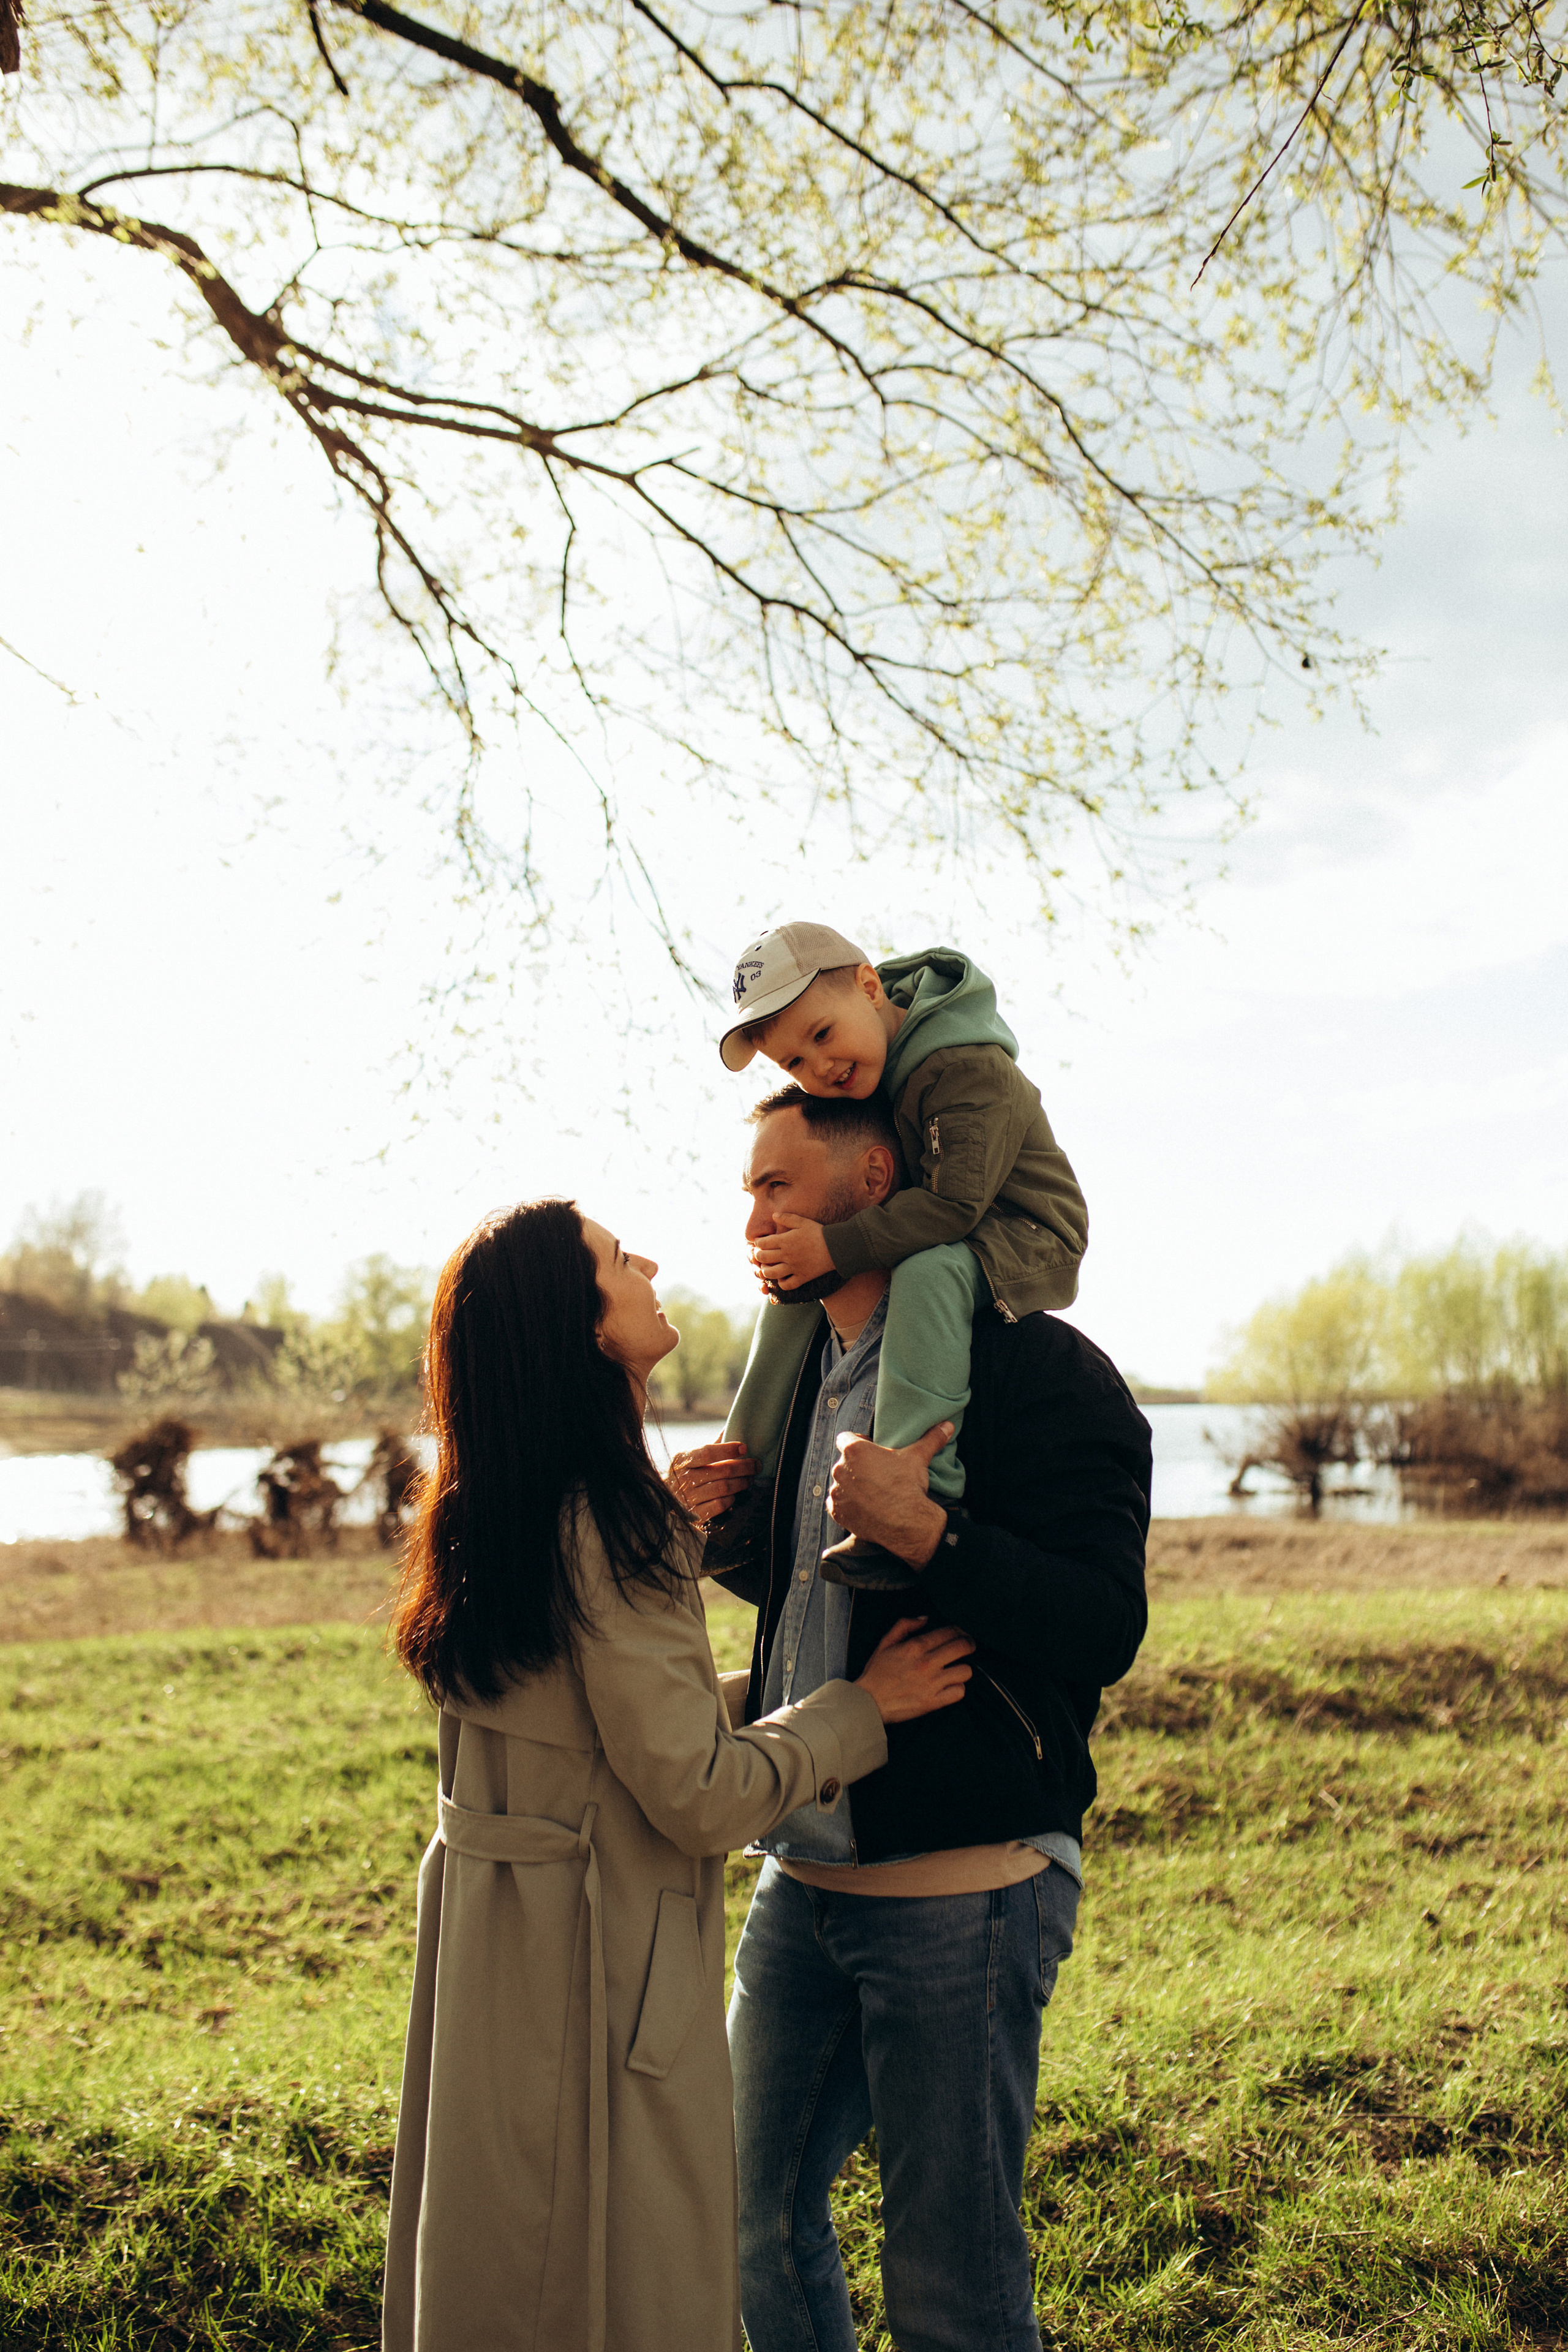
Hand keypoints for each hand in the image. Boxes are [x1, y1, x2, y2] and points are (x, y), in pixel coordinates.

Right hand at [667, 1440, 757, 1527]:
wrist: (665, 1499)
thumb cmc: (685, 1473)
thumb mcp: (691, 1456)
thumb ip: (712, 1444)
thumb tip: (730, 1427)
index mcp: (683, 1460)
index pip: (708, 1452)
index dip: (728, 1449)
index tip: (744, 1448)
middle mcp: (684, 1479)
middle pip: (722, 1471)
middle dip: (744, 1467)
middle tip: (756, 1464)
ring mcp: (689, 1498)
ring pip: (724, 1488)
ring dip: (742, 1483)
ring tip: (750, 1479)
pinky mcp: (695, 1514)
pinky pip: (720, 1505)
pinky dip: (731, 1499)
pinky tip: (735, 1494)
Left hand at [751, 1212, 833, 1292]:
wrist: (836, 1247)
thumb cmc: (819, 1232)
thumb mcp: (803, 1222)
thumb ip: (787, 1218)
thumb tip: (773, 1216)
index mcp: (785, 1241)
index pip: (762, 1243)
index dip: (757, 1243)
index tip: (759, 1242)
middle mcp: (787, 1255)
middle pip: (763, 1258)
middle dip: (758, 1256)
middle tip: (760, 1254)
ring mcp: (794, 1268)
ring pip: (771, 1273)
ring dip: (766, 1271)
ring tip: (767, 1267)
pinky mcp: (802, 1277)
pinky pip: (787, 1285)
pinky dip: (782, 1283)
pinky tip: (782, 1278)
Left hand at [828, 1421, 951, 1568]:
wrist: (905, 1523)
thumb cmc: (908, 1486)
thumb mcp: (919, 1457)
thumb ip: (931, 1438)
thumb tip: (947, 1426)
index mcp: (854, 1450)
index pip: (845, 1438)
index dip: (858, 1442)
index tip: (871, 1452)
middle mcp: (840, 1469)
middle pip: (844, 1462)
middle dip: (857, 1467)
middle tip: (876, 1475)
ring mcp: (836, 1492)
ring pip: (841, 1483)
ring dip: (851, 1486)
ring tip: (871, 1492)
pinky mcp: (836, 1511)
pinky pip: (838, 1503)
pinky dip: (847, 1505)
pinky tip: (864, 1506)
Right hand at [854, 1616, 973, 1723]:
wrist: (868, 1702)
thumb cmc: (877, 1673)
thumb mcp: (885, 1642)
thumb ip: (904, 1625)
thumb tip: (925, 1618)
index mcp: (916, 1646)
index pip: (949, 1632)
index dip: (960, 1630)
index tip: (961, 1633)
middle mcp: (926, 1663)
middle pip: (963, 1647)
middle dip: (970, 1644)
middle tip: (968, 1646)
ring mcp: (931, 1683)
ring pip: (965, 1671)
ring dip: (963, 1669)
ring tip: (957, 1669)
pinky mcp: (933, 1702)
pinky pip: (959, 1692)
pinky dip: (958, 1689)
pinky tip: (951, 1686)